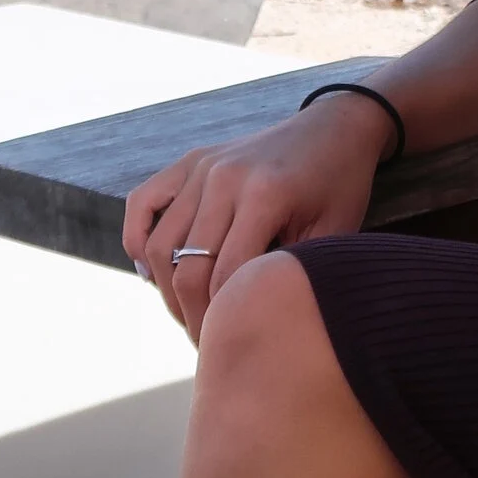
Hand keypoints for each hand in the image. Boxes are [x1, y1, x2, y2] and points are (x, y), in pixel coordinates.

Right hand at [121, 92, 396, 343]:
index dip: (222, 323)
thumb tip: (249, 323)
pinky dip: (137, 240)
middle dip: (192, 317)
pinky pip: (143, 204)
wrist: (336, 127)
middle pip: (186, 268)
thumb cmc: (341, 186)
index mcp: (265, 196)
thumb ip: (291, 274)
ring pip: (158, 244)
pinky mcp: (190, 160)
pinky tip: (153, 273)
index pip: (225, 279)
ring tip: (189, 314)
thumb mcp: (333, 234)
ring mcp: (202, 167)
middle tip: (208, 343)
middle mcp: (224, 178)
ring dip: (166, 290)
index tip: (231, 350)